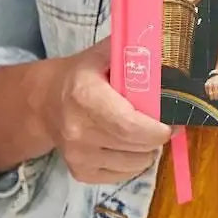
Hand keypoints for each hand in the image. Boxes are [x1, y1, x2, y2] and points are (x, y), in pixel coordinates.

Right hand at [38, 37, 170, 183]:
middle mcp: (79, 131)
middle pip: (135, 146)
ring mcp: (78, 156)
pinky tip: (130, 145)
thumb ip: (131, 49)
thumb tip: (164, 41)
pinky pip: (122, 175)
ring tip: (146, 132)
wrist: (45, 102)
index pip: (128, 125)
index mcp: (86, 96)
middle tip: (168, 124)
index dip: (156, 128)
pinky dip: (134, 162)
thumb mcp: (102, 54)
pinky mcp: (80, 173)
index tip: (172, 121)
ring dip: (148, 150)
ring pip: (133, 164)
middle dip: (159, 137)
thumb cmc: (81, 75)